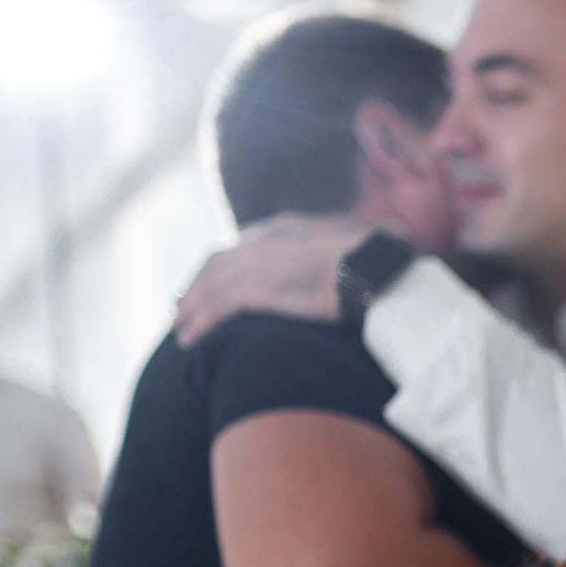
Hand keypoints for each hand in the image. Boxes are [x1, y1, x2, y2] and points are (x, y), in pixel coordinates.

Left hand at [173, 214, 372, 343]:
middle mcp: (265, 239)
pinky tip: (188, 339)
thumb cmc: (384, 258)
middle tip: (185, 308)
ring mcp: (257, 261)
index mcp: (288, 227)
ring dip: (191, 308)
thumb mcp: (362, 243)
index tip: (216, 284)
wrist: (379, 266)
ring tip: (181, 330)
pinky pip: (215, 306)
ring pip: (210, 286)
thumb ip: (346, 249)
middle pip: (218, 264)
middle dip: (198, 287)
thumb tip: (369, 252)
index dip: (226, 266)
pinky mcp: (256, 287)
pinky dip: (198, 322)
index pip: (244, 246)